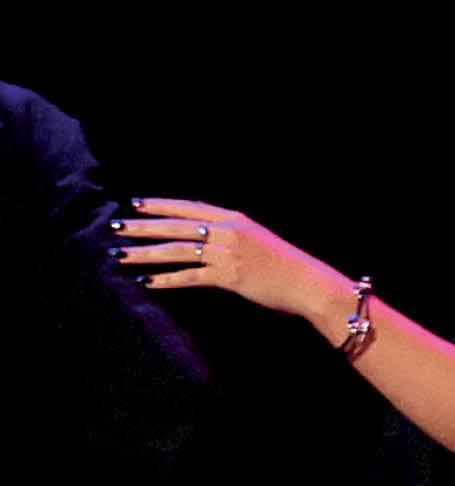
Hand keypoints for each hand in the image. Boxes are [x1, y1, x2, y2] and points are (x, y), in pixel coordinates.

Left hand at [113, 199, 351, 327]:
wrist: (308, 282)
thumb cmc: (284, 264)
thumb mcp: (257, 239)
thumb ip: (230, 235)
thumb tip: (202, 238)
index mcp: (236, 219)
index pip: (190, 207)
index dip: (162, 205)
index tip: (136, 204)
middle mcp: (229, 231)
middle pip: (178, 226)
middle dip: (143, 226)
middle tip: (115, 226)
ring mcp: (229, 253)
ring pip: (178, 250)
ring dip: (146, 252)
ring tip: (120, 254)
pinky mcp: (229, 276)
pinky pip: (190, 276)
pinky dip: (167, 279)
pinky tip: (147, 281)